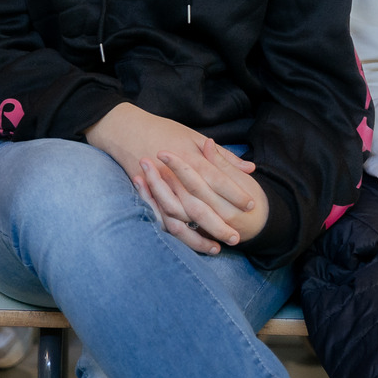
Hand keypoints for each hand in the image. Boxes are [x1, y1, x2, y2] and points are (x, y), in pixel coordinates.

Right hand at [86, 104, 261, 254]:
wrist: (126, 129)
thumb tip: (251, 169)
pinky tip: (192, 242)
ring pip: (182, 220)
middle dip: (219, 225)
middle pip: (201, 206)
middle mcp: (175, 178)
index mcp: (190, 159)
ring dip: (199, 237)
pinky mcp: (148, 197)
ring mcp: (160, 189)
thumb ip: (222, 155)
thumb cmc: (164, 130)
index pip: (218, 180)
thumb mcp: (194, 137)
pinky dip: (178, 234)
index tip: (252, 206)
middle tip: (237, 238)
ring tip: (217, 247)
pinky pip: (164, 221)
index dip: (235, 194)